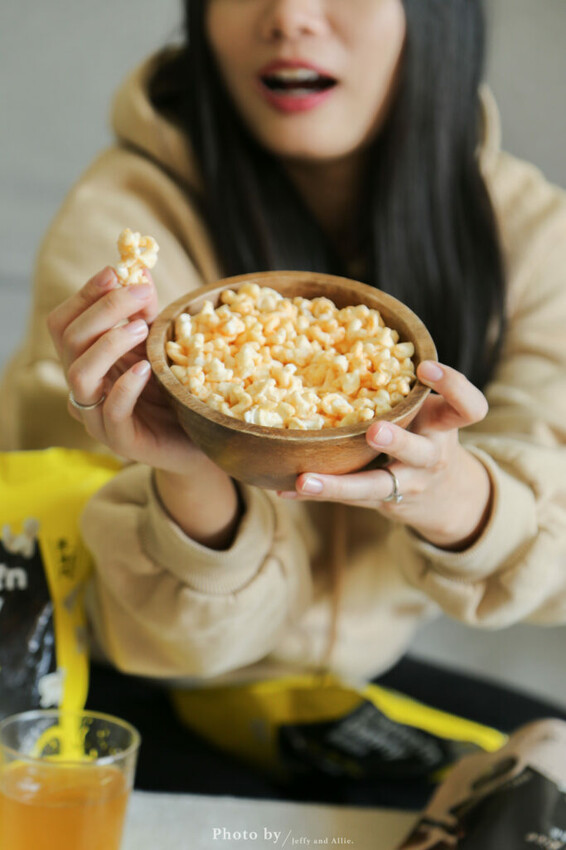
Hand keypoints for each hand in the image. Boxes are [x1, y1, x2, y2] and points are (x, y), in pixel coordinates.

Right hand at [48, 265, 198, 472]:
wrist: (198, 442)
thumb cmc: (174, 392)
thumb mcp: (158, 345)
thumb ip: (145, 311)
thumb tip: (139, 268)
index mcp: (87, 361)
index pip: (64, 322)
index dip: (84, 295)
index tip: (116, 271)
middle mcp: (84, 388)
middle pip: (68, 340)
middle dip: (104, 309)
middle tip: (140, 294)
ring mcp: (97, 416)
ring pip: (79, 374)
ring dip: (108, 343)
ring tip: (141, 328)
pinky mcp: (119, 440)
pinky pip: (111, 410)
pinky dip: (126, 385)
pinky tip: (146, 368)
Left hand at [278, 361, 492, 550]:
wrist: (444, 496)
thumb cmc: (426, 435)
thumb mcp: (431, 412)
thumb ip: (406, 390)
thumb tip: (344, 339)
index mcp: (444, 426)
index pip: (468, 407)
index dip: (453, 386)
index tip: (426, 368)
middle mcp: (431, 457)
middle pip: (421, 453)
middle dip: (398, 442)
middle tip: (375, 432)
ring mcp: (407, 484)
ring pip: (374, 487)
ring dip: (339, 484)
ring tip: (306, 480)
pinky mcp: (382, 502)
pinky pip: (346, 498)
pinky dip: (315, 493)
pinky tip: (284, 488)